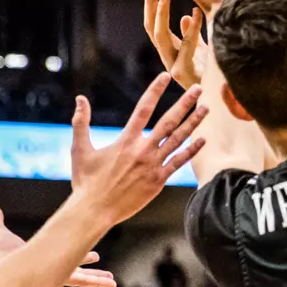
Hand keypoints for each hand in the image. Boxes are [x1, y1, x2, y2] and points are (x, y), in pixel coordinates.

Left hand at [0, 205, 115, 286]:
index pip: (68, 255)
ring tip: (113, 281)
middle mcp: (52, 270)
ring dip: (99, 279)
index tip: (95, 254)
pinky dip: (97, 281)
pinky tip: (110, 283)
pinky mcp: (59, 278)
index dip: (81, 253)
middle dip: (93, 269)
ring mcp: (57, 276)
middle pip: (78, 269)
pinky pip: (82, 281)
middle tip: (107, 272)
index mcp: (45, 260)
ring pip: (83, 278)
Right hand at [69, 76, 206, 223]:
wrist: (95, 210)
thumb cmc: (86, 180)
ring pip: (178, 140)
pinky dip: (191, 150)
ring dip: (194, 123)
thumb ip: (81, 122)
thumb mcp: (79, 149)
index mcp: (125, 140)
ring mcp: (153, 165)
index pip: (143, 109)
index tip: (165, 76)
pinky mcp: (159, 180)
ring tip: (206, 109)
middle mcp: (142, 150)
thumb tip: (79, 99)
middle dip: (184, 103)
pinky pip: (179, 162)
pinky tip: (203, 140)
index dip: (155, 91)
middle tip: (198, 89)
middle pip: (168, 122)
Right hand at [143, 0, 209, 88]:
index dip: (151, 5)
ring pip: (160, 36)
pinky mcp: (183, 72)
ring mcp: (172, 65)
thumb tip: (186, 15)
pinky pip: (186, 46)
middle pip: (151, 27)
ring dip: (162, 14)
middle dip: (150, 5)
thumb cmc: (212, 74)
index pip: (153, 24)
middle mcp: (167, 57)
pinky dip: (192, 29)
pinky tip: (196, 13)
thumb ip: (192, 34)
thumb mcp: (201, 50)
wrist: (219, 98)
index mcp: (169, 51)